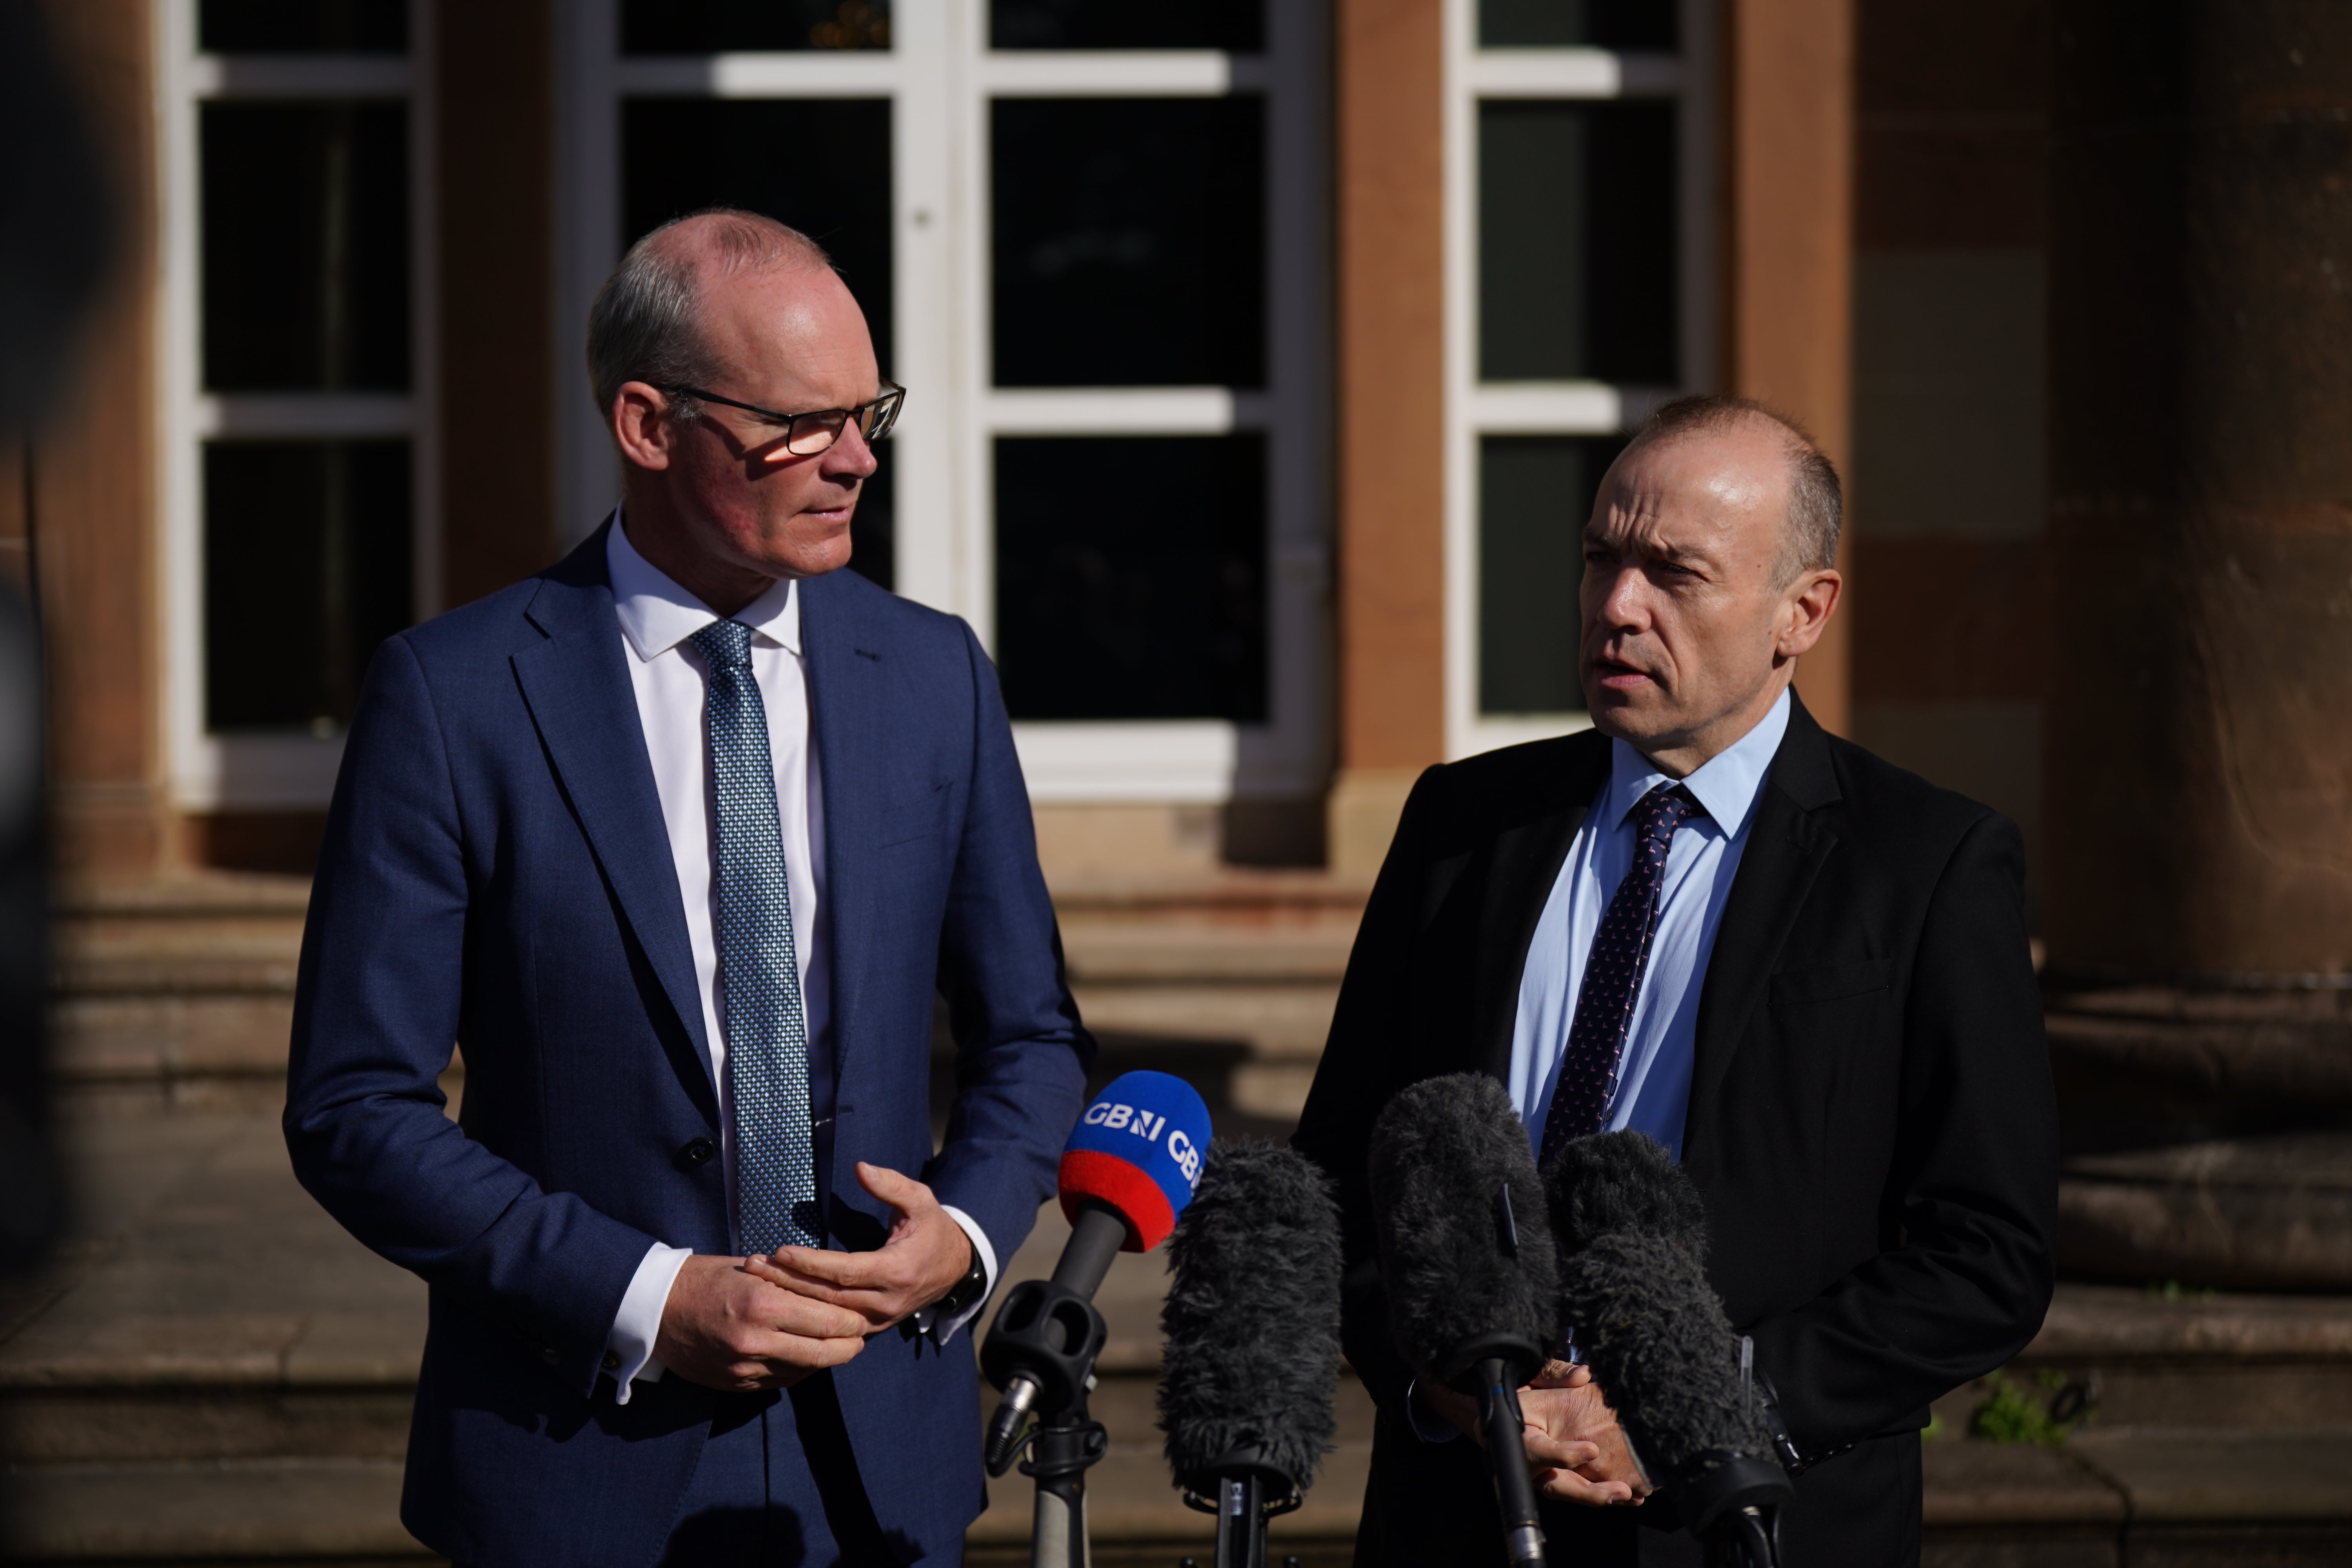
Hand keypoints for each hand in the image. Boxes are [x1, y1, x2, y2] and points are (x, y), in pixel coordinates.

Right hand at [653, 1254, 867, 1392]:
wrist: (655, 1309)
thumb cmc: (706, 1279)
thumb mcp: (751, 1271)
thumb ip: (790, 1286)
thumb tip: (833, 1297)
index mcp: (763, 1305)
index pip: (828, 1322)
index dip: (852, 1323)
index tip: (862, 1318)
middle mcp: (756, 1341)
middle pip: (824, 1354)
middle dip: (849, 1348)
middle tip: (860, 1340)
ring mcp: (744, 1367)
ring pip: (803, 1372)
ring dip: (824, 1361)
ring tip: (837, 1347)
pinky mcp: (734, 1383)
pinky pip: (779, 1382)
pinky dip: (797, 1370)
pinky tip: (804, 1358)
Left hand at [746, 1162, 972, 1333]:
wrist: (956, 1267)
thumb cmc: (933, 1228)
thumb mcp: (921, 1200)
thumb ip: (891, 1184)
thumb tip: (861, 1168)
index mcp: (896, 1271)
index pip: (844, 1271)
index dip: (810, 1263)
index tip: (781, 1251)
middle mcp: (885, 1301)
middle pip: (828, 1296)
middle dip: (788, 1281)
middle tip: (754, 1266)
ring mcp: (879, 1319)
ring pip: (827, 1314)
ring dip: (791, 1297)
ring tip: (758, 1280)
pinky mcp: (872, 1326)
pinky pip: (834, 1324)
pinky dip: (806, 1313)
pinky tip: (780, 1299)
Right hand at [1524, 1361, 1650, 1505]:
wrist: (1515, 1413)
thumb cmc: (1524, 1395)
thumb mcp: (1533, 1376)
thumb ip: (1554, 1374)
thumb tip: (1583, 1374)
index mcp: (1519, 1437)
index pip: (1538, 1451)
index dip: (1564, 1455)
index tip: (1592, 1450)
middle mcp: (1531, 1464)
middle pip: (1557, 1485)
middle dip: (1590, 1492)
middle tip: (1620, 1490)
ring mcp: (1546, 1475)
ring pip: (1572, 1493)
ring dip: (1603, 1497)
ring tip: (1632, 1495)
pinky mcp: (1562, 1479)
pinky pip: (1584, 1491)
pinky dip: (1608, 1496)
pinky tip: (1634, 1496)